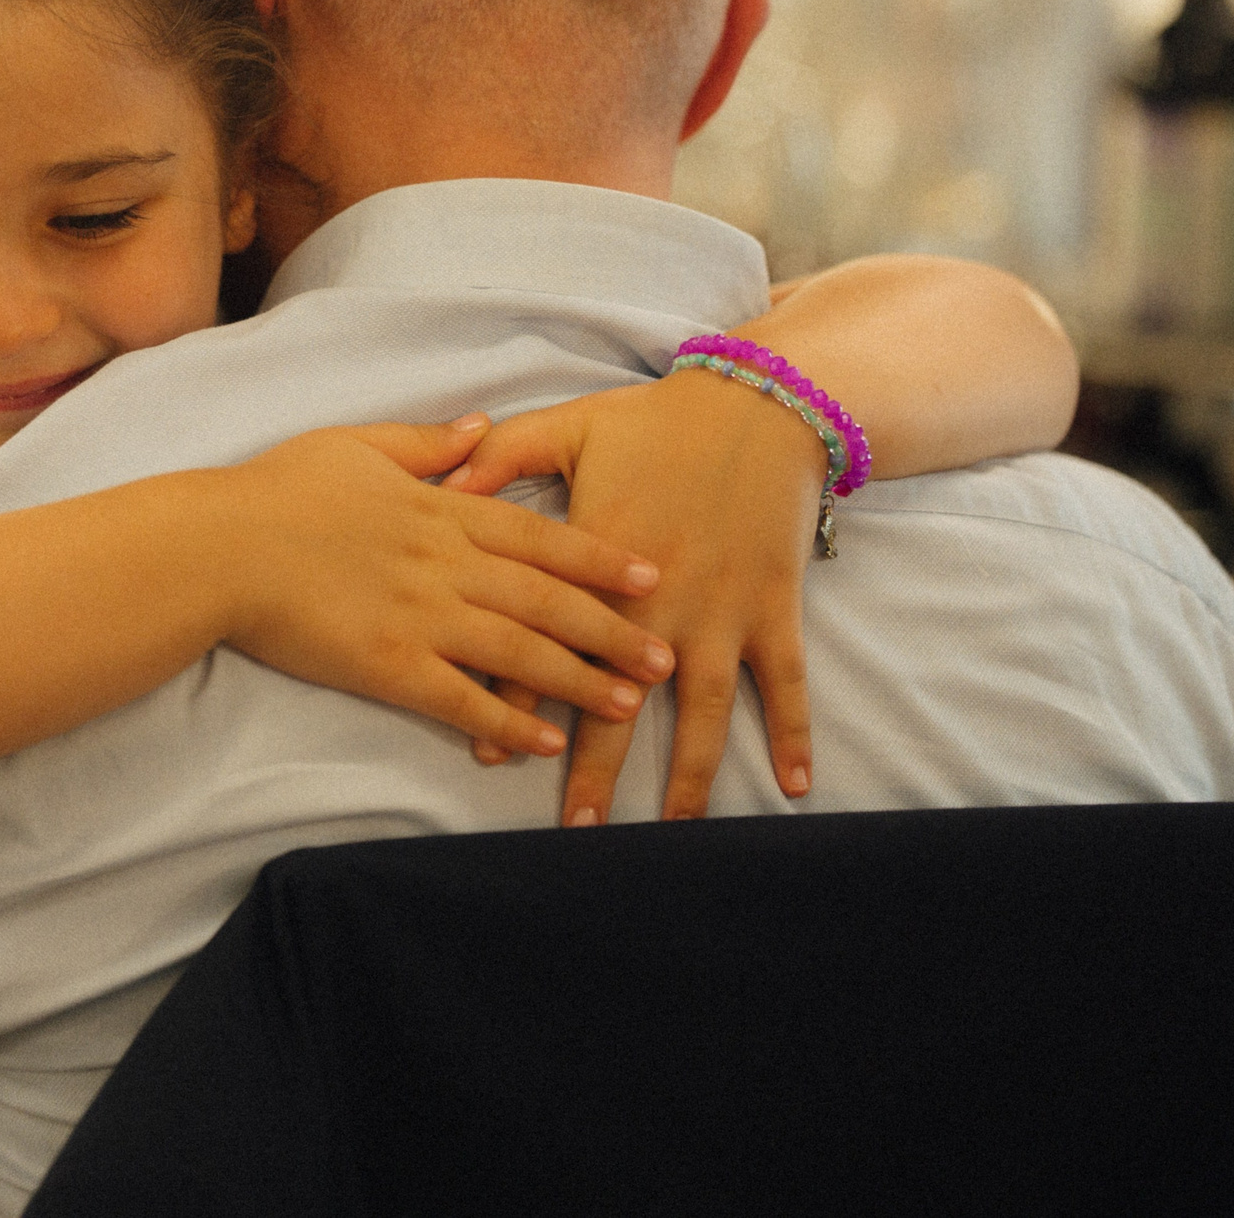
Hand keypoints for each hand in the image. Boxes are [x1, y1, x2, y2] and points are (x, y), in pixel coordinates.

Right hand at [208, 416, 673, 762]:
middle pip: (547, 600)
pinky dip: (508, 719)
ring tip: (631, 705)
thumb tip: (479, 427)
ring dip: (581, 679)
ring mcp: (419, 617)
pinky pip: (461, 697)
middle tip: (668, 655)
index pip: (538, 536)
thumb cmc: (276, 491)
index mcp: (439, 511)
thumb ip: (426, 443)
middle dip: (614, 629)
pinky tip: (546, 741)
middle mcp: (444, 564)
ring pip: (520, 651)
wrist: (218, 546)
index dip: (600, 557)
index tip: (651, 574)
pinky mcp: (387, 666)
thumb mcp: (356, 444)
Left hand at [446, 374, 818, 822]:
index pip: (546, 646)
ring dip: (689, 772)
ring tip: (672, 829)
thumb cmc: (654, 419)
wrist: (759, 404)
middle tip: (577, 827)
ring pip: (704, 708)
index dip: (515, 702)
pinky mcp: (773, 608)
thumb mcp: (566, 427)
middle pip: (621, 700)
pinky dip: (794, 732)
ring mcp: (723, 610)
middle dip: (598, 768)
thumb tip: (439, 487)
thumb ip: (498, 459)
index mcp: (598, 563)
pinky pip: (787, 681)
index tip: (490, 756)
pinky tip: (793, 785)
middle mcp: (662, 601)